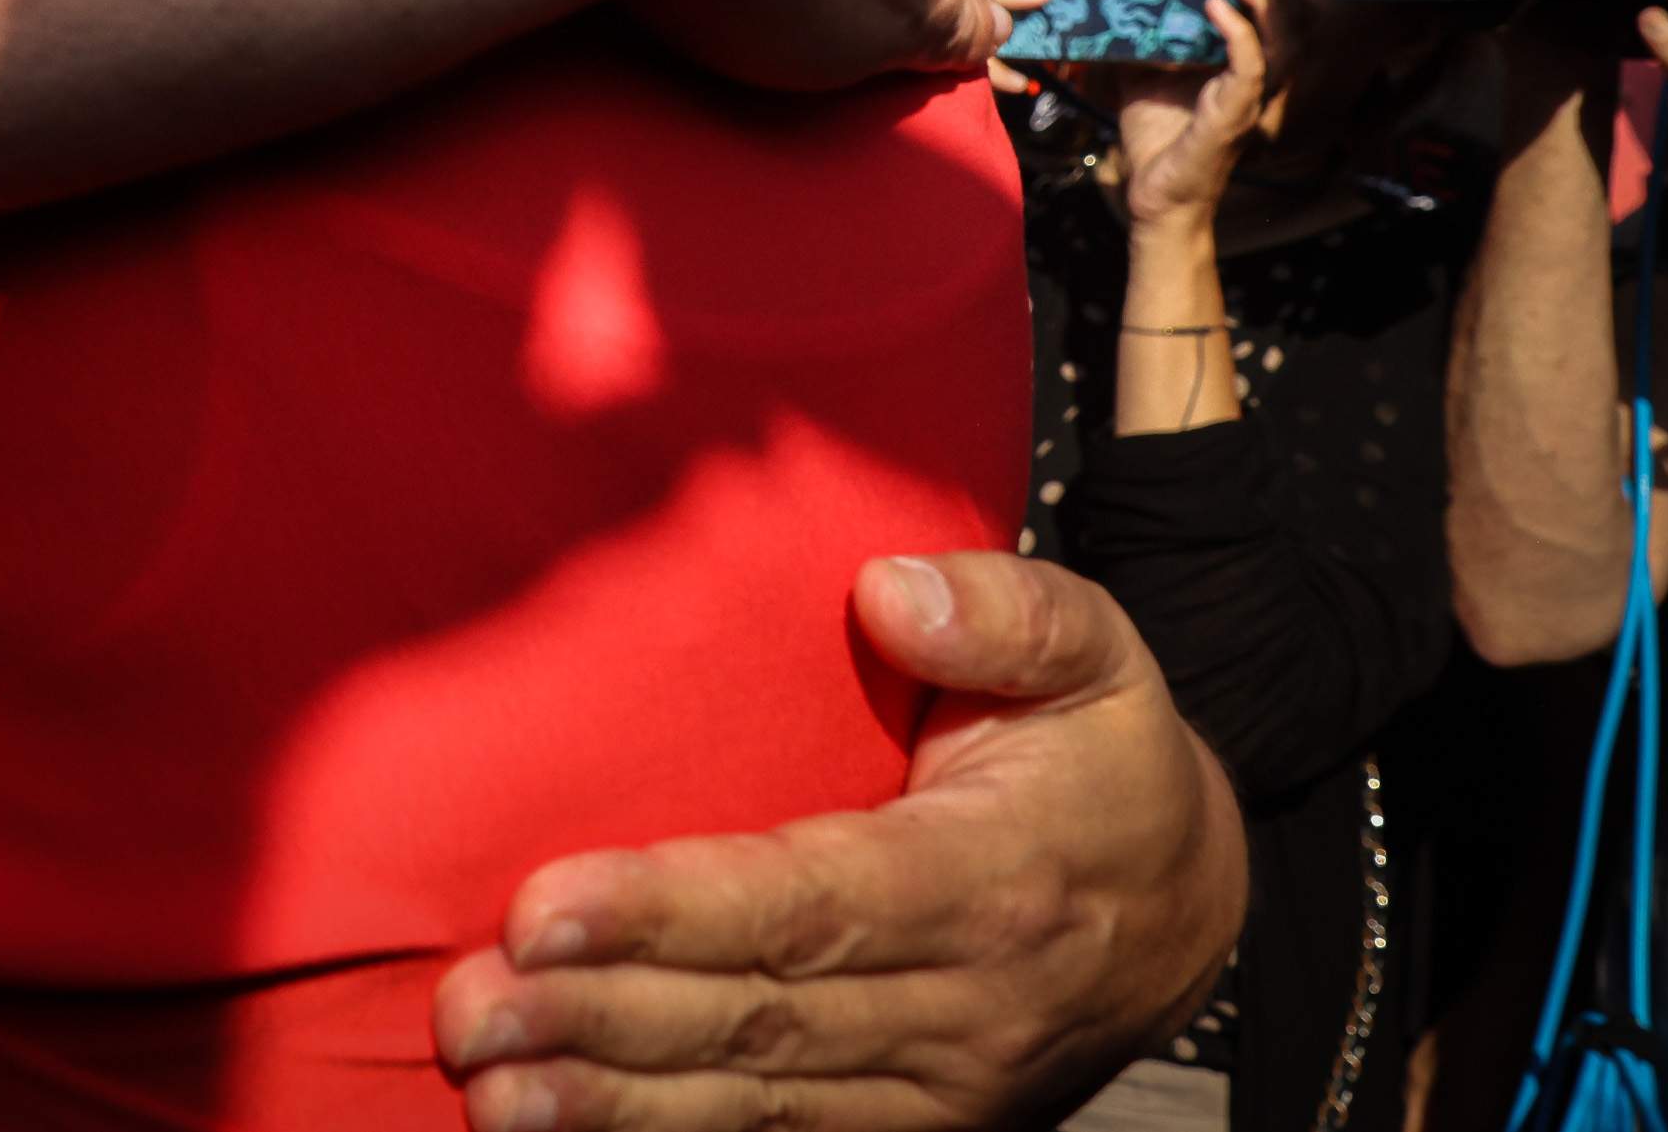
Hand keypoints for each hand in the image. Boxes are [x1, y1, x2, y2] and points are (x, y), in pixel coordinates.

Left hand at [432, 553, 1242, 1127]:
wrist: (1196, 905)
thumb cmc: (1107, 759)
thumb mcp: (1099, 654)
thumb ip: (1006, 611)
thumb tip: (889, 590)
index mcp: (990, 879)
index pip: (808, 902)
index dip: (671, 912)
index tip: (542, 907)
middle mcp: (964, 1005)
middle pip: (760, 1019)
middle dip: (604, 1018)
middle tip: (471, 1007)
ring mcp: (942, 1087)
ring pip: (760, 1102)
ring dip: (615, 1105)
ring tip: (490, 1090)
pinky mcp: (918, 1130)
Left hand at [1095, 0, 1271, 234]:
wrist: (1152, 195)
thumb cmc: (1156, 136)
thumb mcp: (1142, 70)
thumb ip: (1140, 33)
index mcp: (1241, 60)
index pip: (1265, 5)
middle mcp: (1255, 75)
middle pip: (1282, 13)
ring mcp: (1250, 96)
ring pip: (1280, 37)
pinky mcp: (1235, 116)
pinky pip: (1250, 70)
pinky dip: (1238, 35)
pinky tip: (1215, 8)